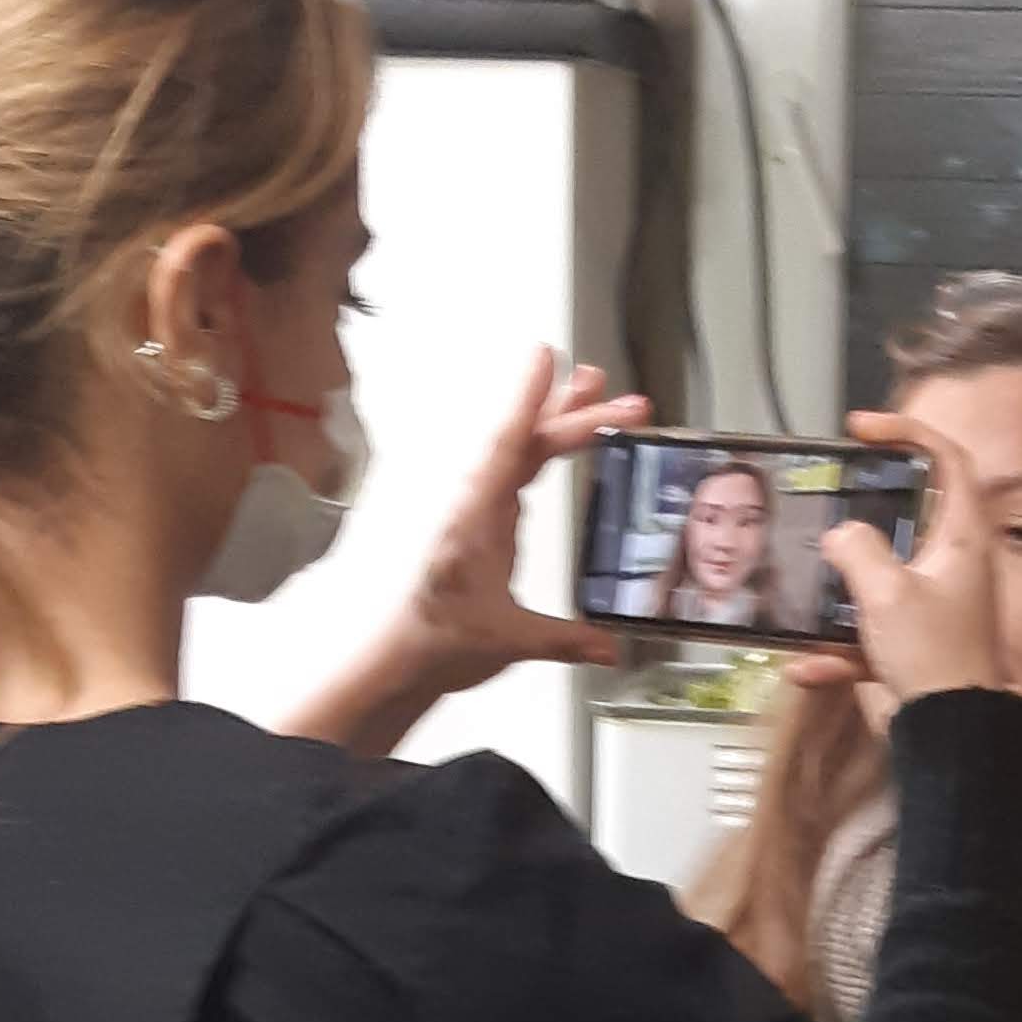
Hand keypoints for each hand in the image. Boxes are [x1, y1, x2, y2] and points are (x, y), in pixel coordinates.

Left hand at [387, 353, 649, 701]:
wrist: (400, 661)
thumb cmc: (436, 643)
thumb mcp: (507, 642)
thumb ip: (564, 640)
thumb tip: (610, 649)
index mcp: (474, 521)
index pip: (507, 449)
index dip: (528, 403)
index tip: (545, 360)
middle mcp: (476, 507)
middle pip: (528, 445)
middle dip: (573, 416)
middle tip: (621, 400)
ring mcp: (482, 512)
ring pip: (525, 453)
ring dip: (560, 423)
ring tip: (595, 395)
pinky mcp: (489, 525)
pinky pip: (520, 473)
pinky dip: (546, 451)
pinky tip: (568, 442)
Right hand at [799, 411, 1003, 712]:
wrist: (948, 738)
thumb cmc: (936, 658)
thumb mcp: (888, 591)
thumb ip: (858, 550)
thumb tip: (841, 537)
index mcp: (962, 539)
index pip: (946, 460)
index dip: (908, 433)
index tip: (864, 429)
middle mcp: (951, 567)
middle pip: (907, 518)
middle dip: (861, 515)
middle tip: (826, 502)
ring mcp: (930, 608)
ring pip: (877, 578)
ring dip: (839, 588)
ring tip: (803, 589)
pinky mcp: (909, 647)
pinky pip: (862, 637)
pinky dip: (834, 651)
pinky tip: (806, 666)